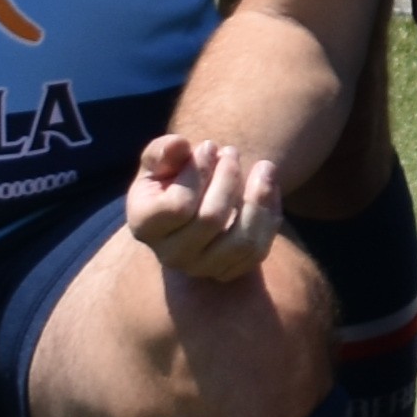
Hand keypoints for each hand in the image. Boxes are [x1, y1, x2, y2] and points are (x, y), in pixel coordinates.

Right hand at [124, 134, 288, 284]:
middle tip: (232, 152)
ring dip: (259, 199)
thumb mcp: (159, 161)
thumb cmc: (170, 178)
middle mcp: (170, 254)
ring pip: (242, 242)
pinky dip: (271, 215)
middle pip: (211, 219)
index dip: (198, 172)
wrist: (188, 207)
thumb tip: (179, 145)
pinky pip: (259, 249)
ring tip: (264, 167)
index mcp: (145, 226)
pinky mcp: (229, 271)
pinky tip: (269, 187)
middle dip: (229, 179)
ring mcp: (202, 267)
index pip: (178, 206)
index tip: (209, 145)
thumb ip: (163, 151)